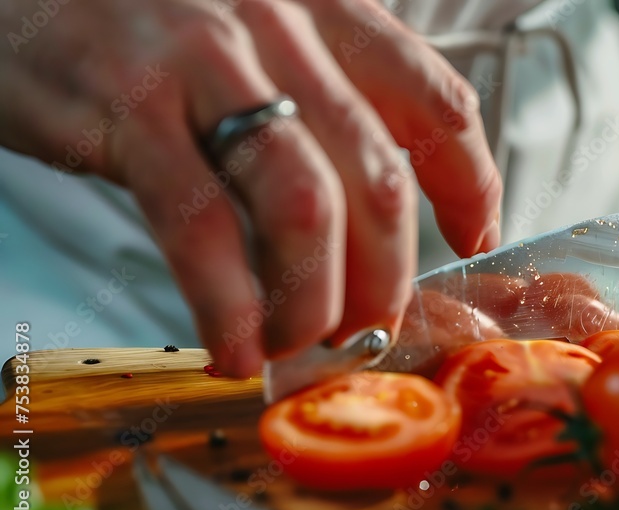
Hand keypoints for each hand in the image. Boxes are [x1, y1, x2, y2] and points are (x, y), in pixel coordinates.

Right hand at [0, 0, 501, 376]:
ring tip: (297, 338)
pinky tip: (233, 346)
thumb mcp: (254, 36)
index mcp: (324, 7)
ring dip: (314, 298)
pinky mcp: (128, 104)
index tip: (470, 239)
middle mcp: (278, 25)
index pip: (437, 101)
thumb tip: (364, 225)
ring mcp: (204, 61)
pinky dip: (228, 303)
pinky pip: (202, 225)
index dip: (470, 184)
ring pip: (306, 204)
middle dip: (386, 275)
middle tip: (366, 323)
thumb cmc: (145, 22)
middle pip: (378, 175)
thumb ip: (314, 107)